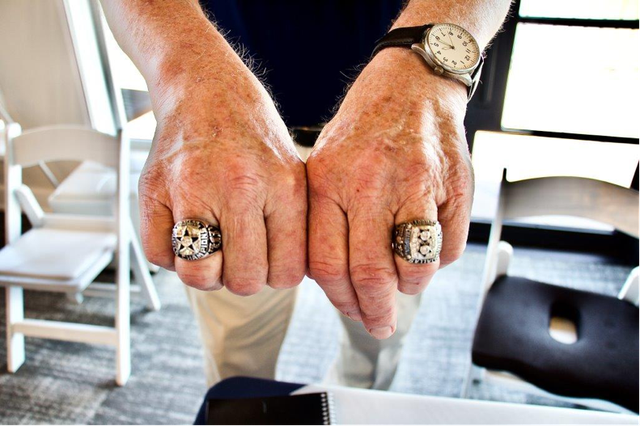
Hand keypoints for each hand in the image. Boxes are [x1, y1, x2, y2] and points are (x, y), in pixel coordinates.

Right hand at [138, 48, 306, 292]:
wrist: (205, 88)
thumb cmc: (251, 134)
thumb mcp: (292, 173)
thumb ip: (294, 226)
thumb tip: (286, 276)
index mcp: (283, 187)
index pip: (287, 272)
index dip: (278, 273)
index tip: (269, 260)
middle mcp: (239, 189)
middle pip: (243, 281)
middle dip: (241, 275)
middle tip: (237, 253)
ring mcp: (192, 188)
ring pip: (197, 275)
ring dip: (205, 271)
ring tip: (211, 245)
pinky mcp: (153, 190)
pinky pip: (159, 256)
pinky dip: (171, 253)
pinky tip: (185, 229)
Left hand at [307, 48, 472, 338]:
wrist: (411, 83)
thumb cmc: (364, 129)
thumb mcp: (324, 165)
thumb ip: (326, 220)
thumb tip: (336, 282)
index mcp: (329, 182)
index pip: (328, 265)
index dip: (341, 300)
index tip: (352, 310)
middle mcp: (370, 185)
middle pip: (372, 274)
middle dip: (377, 313)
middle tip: (381, 325)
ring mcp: (416, 184)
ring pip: (415, 267)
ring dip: (410, 287)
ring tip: (405, 285)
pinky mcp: (453, 185)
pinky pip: (448, 247)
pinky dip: (438, 261)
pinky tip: (426, 248)